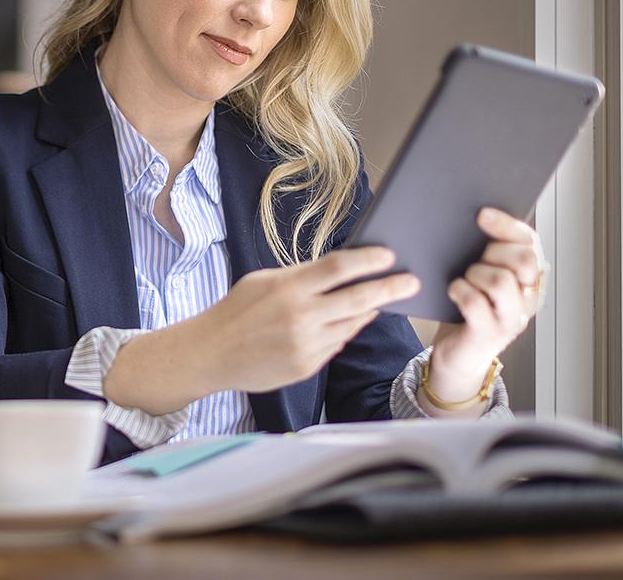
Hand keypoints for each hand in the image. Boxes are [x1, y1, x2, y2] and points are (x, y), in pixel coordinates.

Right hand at [194, 246, 420, 393]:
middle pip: (359, 299)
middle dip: (391, 288)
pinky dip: (343, 330)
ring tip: (375, 300)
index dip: (369, 260)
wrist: (210, 353)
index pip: (339, 268)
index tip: (390, 255)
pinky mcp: (307, 366)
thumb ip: (302, 276)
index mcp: (288, 288)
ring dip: (366, 311)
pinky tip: (339, 322)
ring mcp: (306, 345)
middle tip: (412, 281)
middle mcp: (301, 317)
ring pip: (352, 324)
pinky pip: (337, 343)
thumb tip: (341, 270)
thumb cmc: (236, 311)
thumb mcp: (263, 281)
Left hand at [428, 207, 547, 398]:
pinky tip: (453, 291)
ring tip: (464, 279)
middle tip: (473, 259)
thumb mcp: (482, 275)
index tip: (482, 214)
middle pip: (523, 260)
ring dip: (475, 273)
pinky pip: (475, 302)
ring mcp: (511, 318)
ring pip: (500, 280)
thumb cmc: (469, 308)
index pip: (531, 243)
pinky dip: (460, 290)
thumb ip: (488, 252)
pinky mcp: (488, 334)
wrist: (458, 354)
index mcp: (529, 278)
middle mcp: (528, 298)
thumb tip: (477, 217)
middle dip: (493, 251)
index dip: (508, 225)